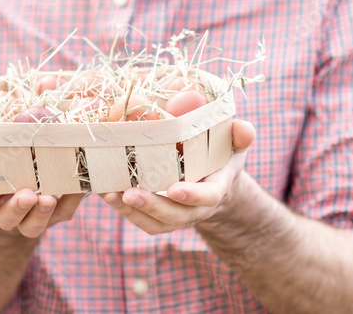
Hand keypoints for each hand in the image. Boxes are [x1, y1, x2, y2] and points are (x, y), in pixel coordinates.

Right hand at [0, 126, 85, 237]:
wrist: (23, 176)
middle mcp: (4, 210)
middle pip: (7, 218)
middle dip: (17, 208)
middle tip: (28, 195)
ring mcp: (30, 214)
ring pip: (34, 225)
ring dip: (42, 213)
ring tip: (50, 197)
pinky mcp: (56, 213)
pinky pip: (64, 213)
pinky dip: (72, 201)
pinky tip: (78, 186)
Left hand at [99, 119, 255, 234]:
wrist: (212, 182)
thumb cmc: (221, 156)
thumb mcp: (233, 143)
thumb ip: (239, 136)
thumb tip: (246, 128)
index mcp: (217, 188)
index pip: (209, 198)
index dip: (193, 196)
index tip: (174, 190)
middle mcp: (197, 208)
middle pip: (176, 216)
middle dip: (152, 206)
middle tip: (130, 193)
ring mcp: (177, 215)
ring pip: (156, 223)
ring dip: (131, 212)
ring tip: (110, 195)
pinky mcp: (159, 216)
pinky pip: (142, 221)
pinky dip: (124, 211)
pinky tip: (106, 194)